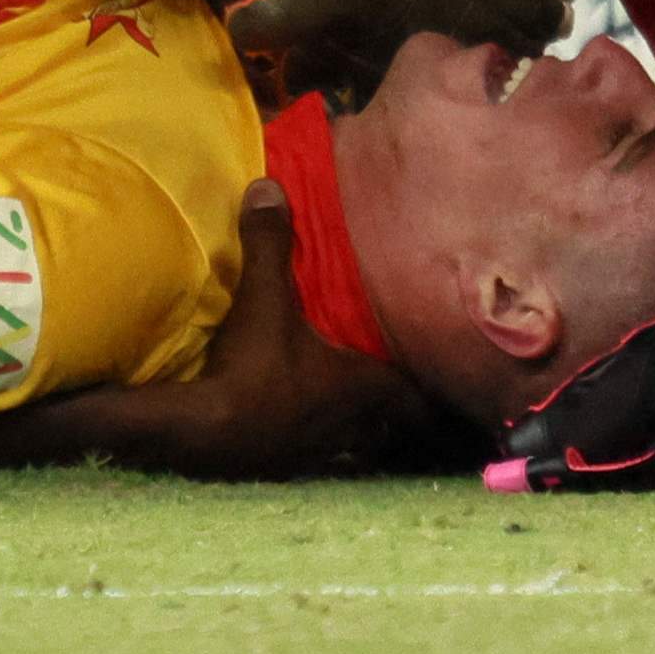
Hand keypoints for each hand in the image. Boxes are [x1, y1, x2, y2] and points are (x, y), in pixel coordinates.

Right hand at [43, 196, 427, 477]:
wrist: (201, 436)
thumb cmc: (250, 370)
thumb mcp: (263, 300)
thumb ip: (271, 245)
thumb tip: (270, 186)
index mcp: (363, 386)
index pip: (421, 392)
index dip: (440, 386)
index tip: (453, 374)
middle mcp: (354, 424)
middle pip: (397, 421)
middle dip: (406, 404)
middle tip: (413, 383)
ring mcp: (323, 452)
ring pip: (365, 441)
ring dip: (369, 426)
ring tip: (368, 408)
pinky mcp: (290, 467)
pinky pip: (328, 456)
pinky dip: (330, 446)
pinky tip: (315, 434)